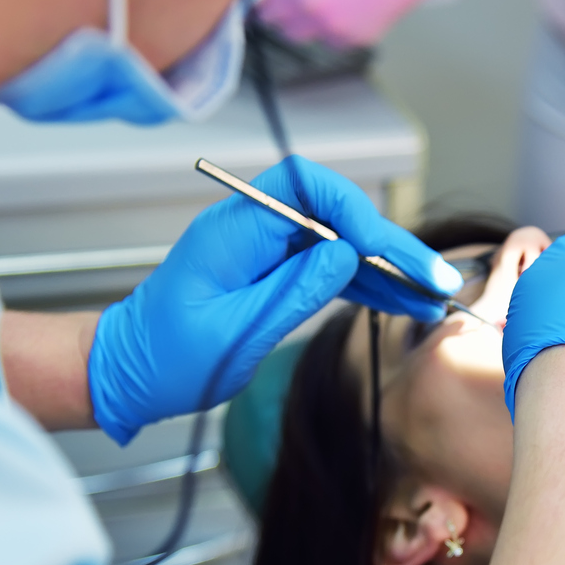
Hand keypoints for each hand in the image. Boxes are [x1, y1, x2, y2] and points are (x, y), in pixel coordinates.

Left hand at [89, 155, 461, 443]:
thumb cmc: (167, 359)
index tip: (388, 254)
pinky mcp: (275, 273)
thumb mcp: (234, 333)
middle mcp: (254, 229)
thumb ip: (292, 291)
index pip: (309, 189)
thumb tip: (345, 254)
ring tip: (432, 299)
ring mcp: (267, 250)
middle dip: (389, 245)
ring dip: (388, 270)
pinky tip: (403, 303)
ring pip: (342, 243)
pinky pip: (330, 269)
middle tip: (434, 280)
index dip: (357, 213)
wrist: (130, 374)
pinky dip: (367, 286)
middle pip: (336, 215)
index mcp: (235, 230)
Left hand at [255, 0, 464, 46]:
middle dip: (282, 12)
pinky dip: (333, 28)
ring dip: (305, 23)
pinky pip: (330, 40)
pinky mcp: (351, 39)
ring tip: (323, 2)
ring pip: (302, 35)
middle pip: (276, 23)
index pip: (259, 0)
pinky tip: (348, 7)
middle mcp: (309, 6)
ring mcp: (331, 26)